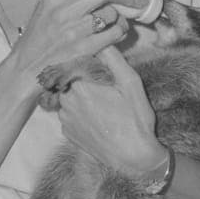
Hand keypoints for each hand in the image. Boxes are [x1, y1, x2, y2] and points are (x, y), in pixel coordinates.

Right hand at [5, 0, 144, 100]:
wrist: (26, 68)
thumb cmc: (38, 39)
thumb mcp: (46, 9)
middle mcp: (64, 11)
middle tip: (136, 0)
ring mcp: (74, 31)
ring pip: (112, 13)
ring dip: (122, 17)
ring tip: (120, 21)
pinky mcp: (83, 50)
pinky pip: (113, 34)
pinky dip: (121, 31)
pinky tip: (118, 33)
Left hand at [55, 46, 165, 175]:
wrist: (133, 156)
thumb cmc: (135, 118)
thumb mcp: (131, 83)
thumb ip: (113, 59)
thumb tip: (101, 42)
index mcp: (80, 85)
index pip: (73, 62)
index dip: (85, 62)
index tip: (97, 66)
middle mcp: (67, 101)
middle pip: (68, 79)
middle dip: (81, 78)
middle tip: (102, 87)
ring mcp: (65, 119)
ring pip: (67, 97)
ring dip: (78, 95)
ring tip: (101, 103)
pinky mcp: (67, 132)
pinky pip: (68, 114)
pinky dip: (78, 111)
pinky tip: (96, 117)